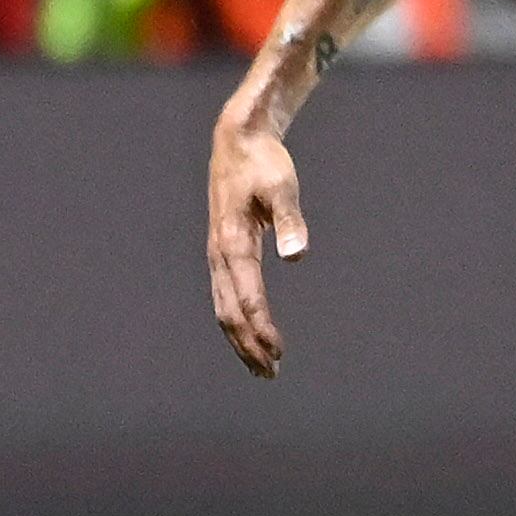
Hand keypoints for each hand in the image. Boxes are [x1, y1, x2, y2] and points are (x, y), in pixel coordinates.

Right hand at [207, 104, 309, 375]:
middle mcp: (220, 254)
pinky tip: (252, 333)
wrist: (238, 141)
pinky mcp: (223, 251)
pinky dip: (237, 320)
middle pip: (229, 312)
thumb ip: (291, 221)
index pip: (247, 297)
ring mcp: (218, 254)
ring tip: (263, 366)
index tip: (279, 352)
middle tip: (271, 373)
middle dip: (249, 345)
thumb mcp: (282, 187)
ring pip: (224, 308)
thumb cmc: (264, 164)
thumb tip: (297, 255)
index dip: (261, 328)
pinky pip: (226, 295)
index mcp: (232, 243)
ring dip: (242, 339)